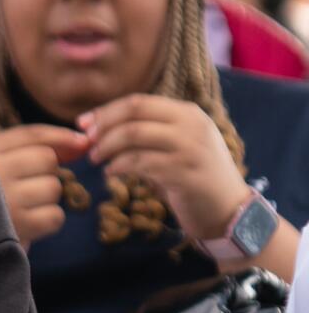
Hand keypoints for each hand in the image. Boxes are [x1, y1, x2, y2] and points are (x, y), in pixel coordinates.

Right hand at [0, 124, 89, 244]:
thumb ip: (31, 147)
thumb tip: (84, 142)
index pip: (30, 134)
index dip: (61, 137)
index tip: (82, 142)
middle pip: (47, 159)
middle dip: (46, 172)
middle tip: (28, 187)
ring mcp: (5, 198)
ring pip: (53, 187)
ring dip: (46, 198)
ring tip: (23, 207)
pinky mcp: (16, 226)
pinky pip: (55, 216)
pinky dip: (47, 221)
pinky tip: (29, 223)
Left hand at [82, 94, 247, 240]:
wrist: (229, 211)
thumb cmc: (194, 177)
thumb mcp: (176, 145)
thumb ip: (148, 132)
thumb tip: (99, 127)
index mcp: (188, 113)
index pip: (138, 101)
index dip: (106, 111)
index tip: (83, 124)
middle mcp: (191, 124)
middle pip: (134, 112)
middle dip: (103, 125)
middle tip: (87, 142)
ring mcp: (190, 147)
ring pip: (133, 134)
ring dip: (107, 147)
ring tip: (96, 160)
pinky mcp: (184, 171)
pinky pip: (139, 162)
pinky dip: (118, 166)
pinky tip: (110, 174)